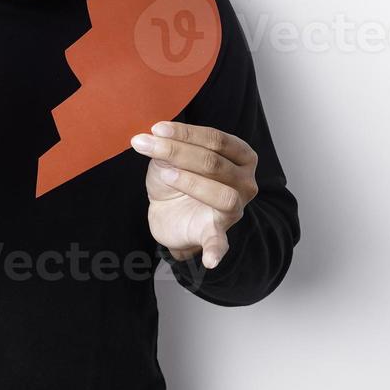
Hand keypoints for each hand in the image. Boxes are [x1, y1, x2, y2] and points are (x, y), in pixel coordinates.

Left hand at [130, 121, 257, 269]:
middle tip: (145, 145)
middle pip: (215, 163)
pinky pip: (220, 243)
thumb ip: (169, 146)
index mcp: (240, 156)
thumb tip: (154, 136)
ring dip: (191, 182)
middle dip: (177, 151)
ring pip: (223, 195)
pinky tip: (210, 260)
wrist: (168, 213)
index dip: (186, 133)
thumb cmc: (177, 179)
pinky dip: (216, 251)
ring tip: (166, 175)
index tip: (157, 129)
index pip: (217, 140)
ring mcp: (235, 209)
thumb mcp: (170, 158)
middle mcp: (244, 182)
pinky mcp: (216, 233)